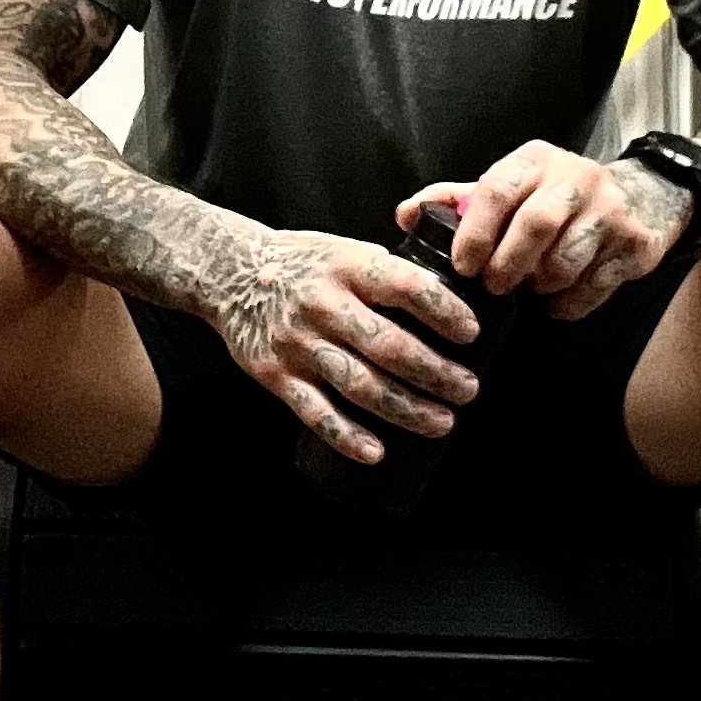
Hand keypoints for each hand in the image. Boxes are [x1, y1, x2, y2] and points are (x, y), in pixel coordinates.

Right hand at [205, 224, 480, 463]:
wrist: (229, 272)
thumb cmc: (300, 261)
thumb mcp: (344, 248)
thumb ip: (386, 272)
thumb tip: (447, 298)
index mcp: (347, 266)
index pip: (406, 287)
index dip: (443, 312)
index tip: (470, 333)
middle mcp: (323, 305)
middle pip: (389, 346)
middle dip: (436, 373)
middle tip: (467, 389)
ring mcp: (298, 343)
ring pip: (360, 385)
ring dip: (406, 408)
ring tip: (442, 421)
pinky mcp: (276, 374)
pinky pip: (315, 412)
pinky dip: (347, 436)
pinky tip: (376, 451)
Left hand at [400, 140, 687, 320]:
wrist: (645, 195)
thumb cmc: (558, 196)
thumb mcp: (513, 185)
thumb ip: (459, 200)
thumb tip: (405, 214)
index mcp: (535, 160)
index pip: (496, 190)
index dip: (474, 233)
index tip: (463, 266)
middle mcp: (575, 178)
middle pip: (536, 224)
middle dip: (508, 264)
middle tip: (495, 286)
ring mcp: (610, 210)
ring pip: (566, 259)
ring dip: (541, 284)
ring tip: (531, 288)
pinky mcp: (635, 243)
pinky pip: (596, 285)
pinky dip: (570, 303)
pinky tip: (559, 302)